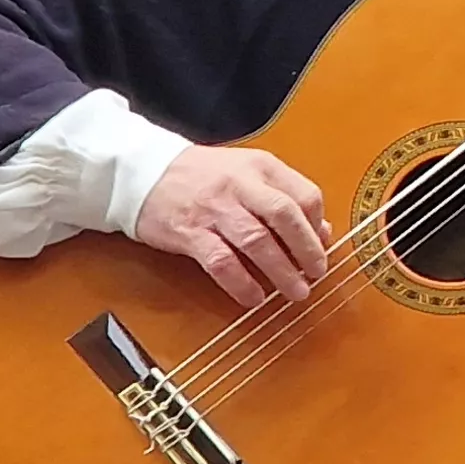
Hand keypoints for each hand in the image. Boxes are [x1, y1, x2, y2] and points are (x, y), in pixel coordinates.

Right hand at [132, 147, 331, 308]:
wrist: (142, 172)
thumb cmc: (203, 176)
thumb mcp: (248, 173)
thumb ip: (284, 197)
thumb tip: (322, 231)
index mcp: (261, 166)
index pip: (305, 196)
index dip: (317, 226)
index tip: (321, 246)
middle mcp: (240, 184)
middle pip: (285, 217)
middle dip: (307, 250)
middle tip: (317, 274)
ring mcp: (214, 208)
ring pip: (257, 241)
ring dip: (281, 271)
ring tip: (296, 291)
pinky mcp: (189, 232)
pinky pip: (221, 262)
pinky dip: (241, 282)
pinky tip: (254, 297)